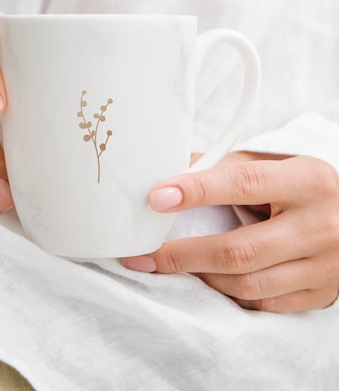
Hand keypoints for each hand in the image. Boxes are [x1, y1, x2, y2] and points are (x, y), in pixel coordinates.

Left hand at [123, 153, 338, 312]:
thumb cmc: (303, 188)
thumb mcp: (274, 165)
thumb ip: (224, 166)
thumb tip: (170, 174)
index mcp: (307, 181)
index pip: (243, 182)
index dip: (196, 191)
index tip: (158, 197)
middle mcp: (319, 225)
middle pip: (239, 249)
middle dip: (183, 254)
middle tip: (145, 254)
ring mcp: (323, 266)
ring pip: (246, 283)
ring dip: (199, 275)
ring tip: (169, 264)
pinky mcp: (319, 294)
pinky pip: (262, 302)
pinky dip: (228, 291)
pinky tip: (207, 277)